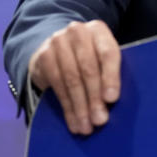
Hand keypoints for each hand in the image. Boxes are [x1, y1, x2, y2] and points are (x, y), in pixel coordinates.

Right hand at [28, 20, 120, 134]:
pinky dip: (67, 108)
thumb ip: (110, 74)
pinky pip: (57, 86)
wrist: (57, 49)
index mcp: (98, 30)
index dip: (111, 77)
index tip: (111, 99)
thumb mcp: (102, 59)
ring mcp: (58, 42)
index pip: (107, 52)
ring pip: (71, 79)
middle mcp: (77, 32)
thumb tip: (112, 105)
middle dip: (94, 98)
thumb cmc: (89, 57)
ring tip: (86, 127)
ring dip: (80, 107)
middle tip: (100, 120)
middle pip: (88, 68)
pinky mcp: (44, 56)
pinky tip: (73, 122)